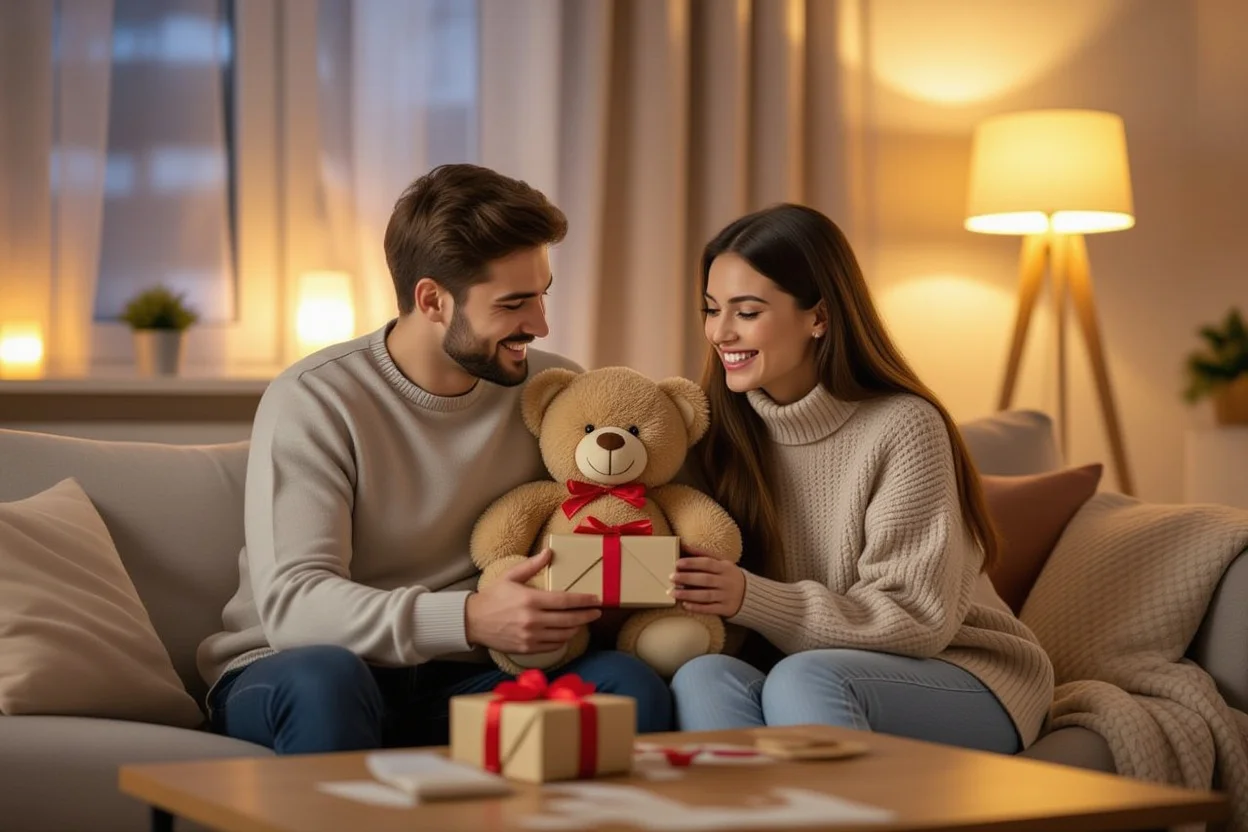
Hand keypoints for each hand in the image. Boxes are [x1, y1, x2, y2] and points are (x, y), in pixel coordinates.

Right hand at [465, 549, 601, 653]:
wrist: (472, 622)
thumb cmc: (492, 597)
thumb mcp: (509, 577)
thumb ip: (531, 565)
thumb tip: (549, 552)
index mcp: (530, 600)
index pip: (565, 601)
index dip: (584, 601)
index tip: (597, 599)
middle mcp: (532, 620)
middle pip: (569, 619)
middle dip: (587, 616)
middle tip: (597, 612)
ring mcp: (530, 637)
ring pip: (563, 635)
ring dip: (577, 628)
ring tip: (583, 621)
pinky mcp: (527, 649)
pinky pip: (553, 646)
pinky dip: (563, 640)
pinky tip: (567, 633)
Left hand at [671, 556, 745, 617]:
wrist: (751, 595)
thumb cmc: (729, 576)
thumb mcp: (722, 563)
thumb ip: (704, 555)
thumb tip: (684, 545)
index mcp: (725, 568)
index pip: (707, 563)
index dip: (692, 563)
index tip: (677, 564)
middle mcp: (726, 581)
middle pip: (705, 579)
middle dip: (687, 578)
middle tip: (671, 577)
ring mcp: (726, 596)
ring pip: (706, 595)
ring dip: (688, 594)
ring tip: (673, 593)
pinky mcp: (726, 609)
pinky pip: (710, 608)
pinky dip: (697, 607)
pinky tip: (685, 605)